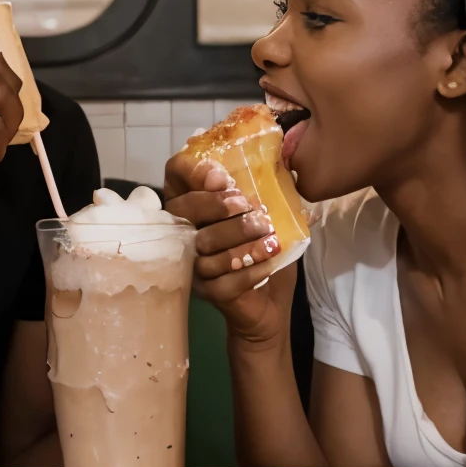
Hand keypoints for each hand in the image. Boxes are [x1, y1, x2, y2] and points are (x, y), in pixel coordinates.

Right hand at [164, 157, 292, 345]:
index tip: (223, 178)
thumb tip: (288, 165)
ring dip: (240, 239)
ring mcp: (191, 263)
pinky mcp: (204, 292)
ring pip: (204, 245)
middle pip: (183, 209)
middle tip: (248, 207)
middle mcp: (184, 230)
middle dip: (216, 205)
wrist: (270, 301)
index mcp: (197, 202)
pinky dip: (250, 270)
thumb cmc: (265, 250)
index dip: (193, 171)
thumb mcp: (272, 214)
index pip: (177, 172)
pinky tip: (271, 262)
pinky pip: (222, 279)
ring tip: (271, 239)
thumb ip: (272, 190)